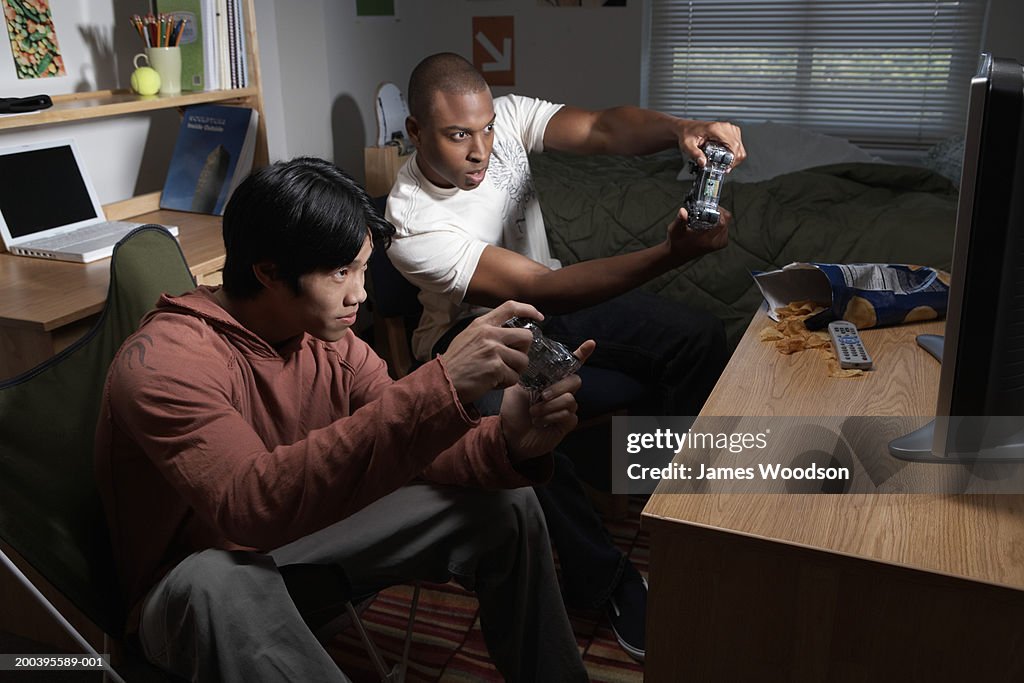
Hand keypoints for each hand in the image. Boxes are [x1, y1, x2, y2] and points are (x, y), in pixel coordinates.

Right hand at [440, 301, 541, 405]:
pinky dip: (505, 383)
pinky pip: (514, 377)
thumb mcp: (468, 337)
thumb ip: (487, 332)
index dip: (529, 309)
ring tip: (498, 375)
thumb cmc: (455, 363)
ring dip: (514, 371)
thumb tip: (510, 334)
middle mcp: (489, 334)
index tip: (539, 317)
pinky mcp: (496, 368)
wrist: (441, 381)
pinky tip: (492, 383)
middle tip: (511, 361)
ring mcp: (493, 350)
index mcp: (482, 324)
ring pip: (523, 360)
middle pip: (526, 336)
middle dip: (523, 351)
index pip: (510, 307)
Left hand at [500, 340, 596, 462]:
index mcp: (551, 380)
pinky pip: (567, 414)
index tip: (590, 343)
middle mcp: (561, 392)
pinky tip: (541, 422)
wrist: (510, 435)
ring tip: (534, 413)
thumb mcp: (516, 388)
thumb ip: (526, 374)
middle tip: (541, 396)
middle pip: (574, 381)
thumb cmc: (513, 411)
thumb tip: (529, 360)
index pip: (570, 365)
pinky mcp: (567, 422)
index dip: (582, 354)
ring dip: (549, 406)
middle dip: (558, 388)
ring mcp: (566, 407)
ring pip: (569, 399)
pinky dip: (551, 417)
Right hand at [665, 205, 730, 263]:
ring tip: (711, 215)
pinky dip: (722, 225)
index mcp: (705, 239)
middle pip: (726, 223)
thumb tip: (683, 211)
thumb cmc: (676, 242)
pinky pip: (726, 232)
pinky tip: (713, 223)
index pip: (721, 223)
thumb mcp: (675, 229)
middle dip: (720, 213)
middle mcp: (713, 243)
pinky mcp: (718, 245)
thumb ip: (680, 220)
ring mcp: (717, 245)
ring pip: (727, 226)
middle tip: (710, 208)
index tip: (711, 206)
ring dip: (721, 218)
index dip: (719, 212)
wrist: (677, 254)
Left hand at [676, 120, 745, 169]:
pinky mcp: (730, 131)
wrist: (687, 127)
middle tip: (723, 168)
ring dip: (734, 158)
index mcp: (715, 129)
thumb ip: (695, 154)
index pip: (733, 144)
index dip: (732, 158)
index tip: (726, 167)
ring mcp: (729, 128)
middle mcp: (725, 127)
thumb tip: (703, 163)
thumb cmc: (687, 133)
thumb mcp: (687, 145)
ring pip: (740, 147)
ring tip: (723, 163)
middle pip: (738, 147)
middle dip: (733, 161)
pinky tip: (725, 157)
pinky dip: (734, 153)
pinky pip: (738, 144)